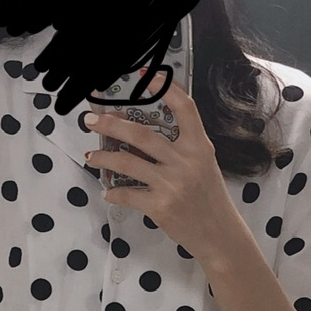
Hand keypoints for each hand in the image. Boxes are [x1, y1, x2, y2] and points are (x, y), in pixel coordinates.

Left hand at [83, 84, 243, 263]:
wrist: (219, 235)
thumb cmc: (209, 197)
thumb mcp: (203, 164)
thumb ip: (180, 147)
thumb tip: (138, 131)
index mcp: (200, 146)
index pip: (184, 107)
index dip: (164, 87)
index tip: (144, 75)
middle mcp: (186, 162)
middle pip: (141, 134)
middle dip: (111, 125)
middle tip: (91, 121)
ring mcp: (172, 184)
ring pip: (127, 162)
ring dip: (103, 158)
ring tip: (91, 157)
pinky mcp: (160, 207)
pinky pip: (127, 194)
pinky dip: (113, 192)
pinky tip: (108, 191)